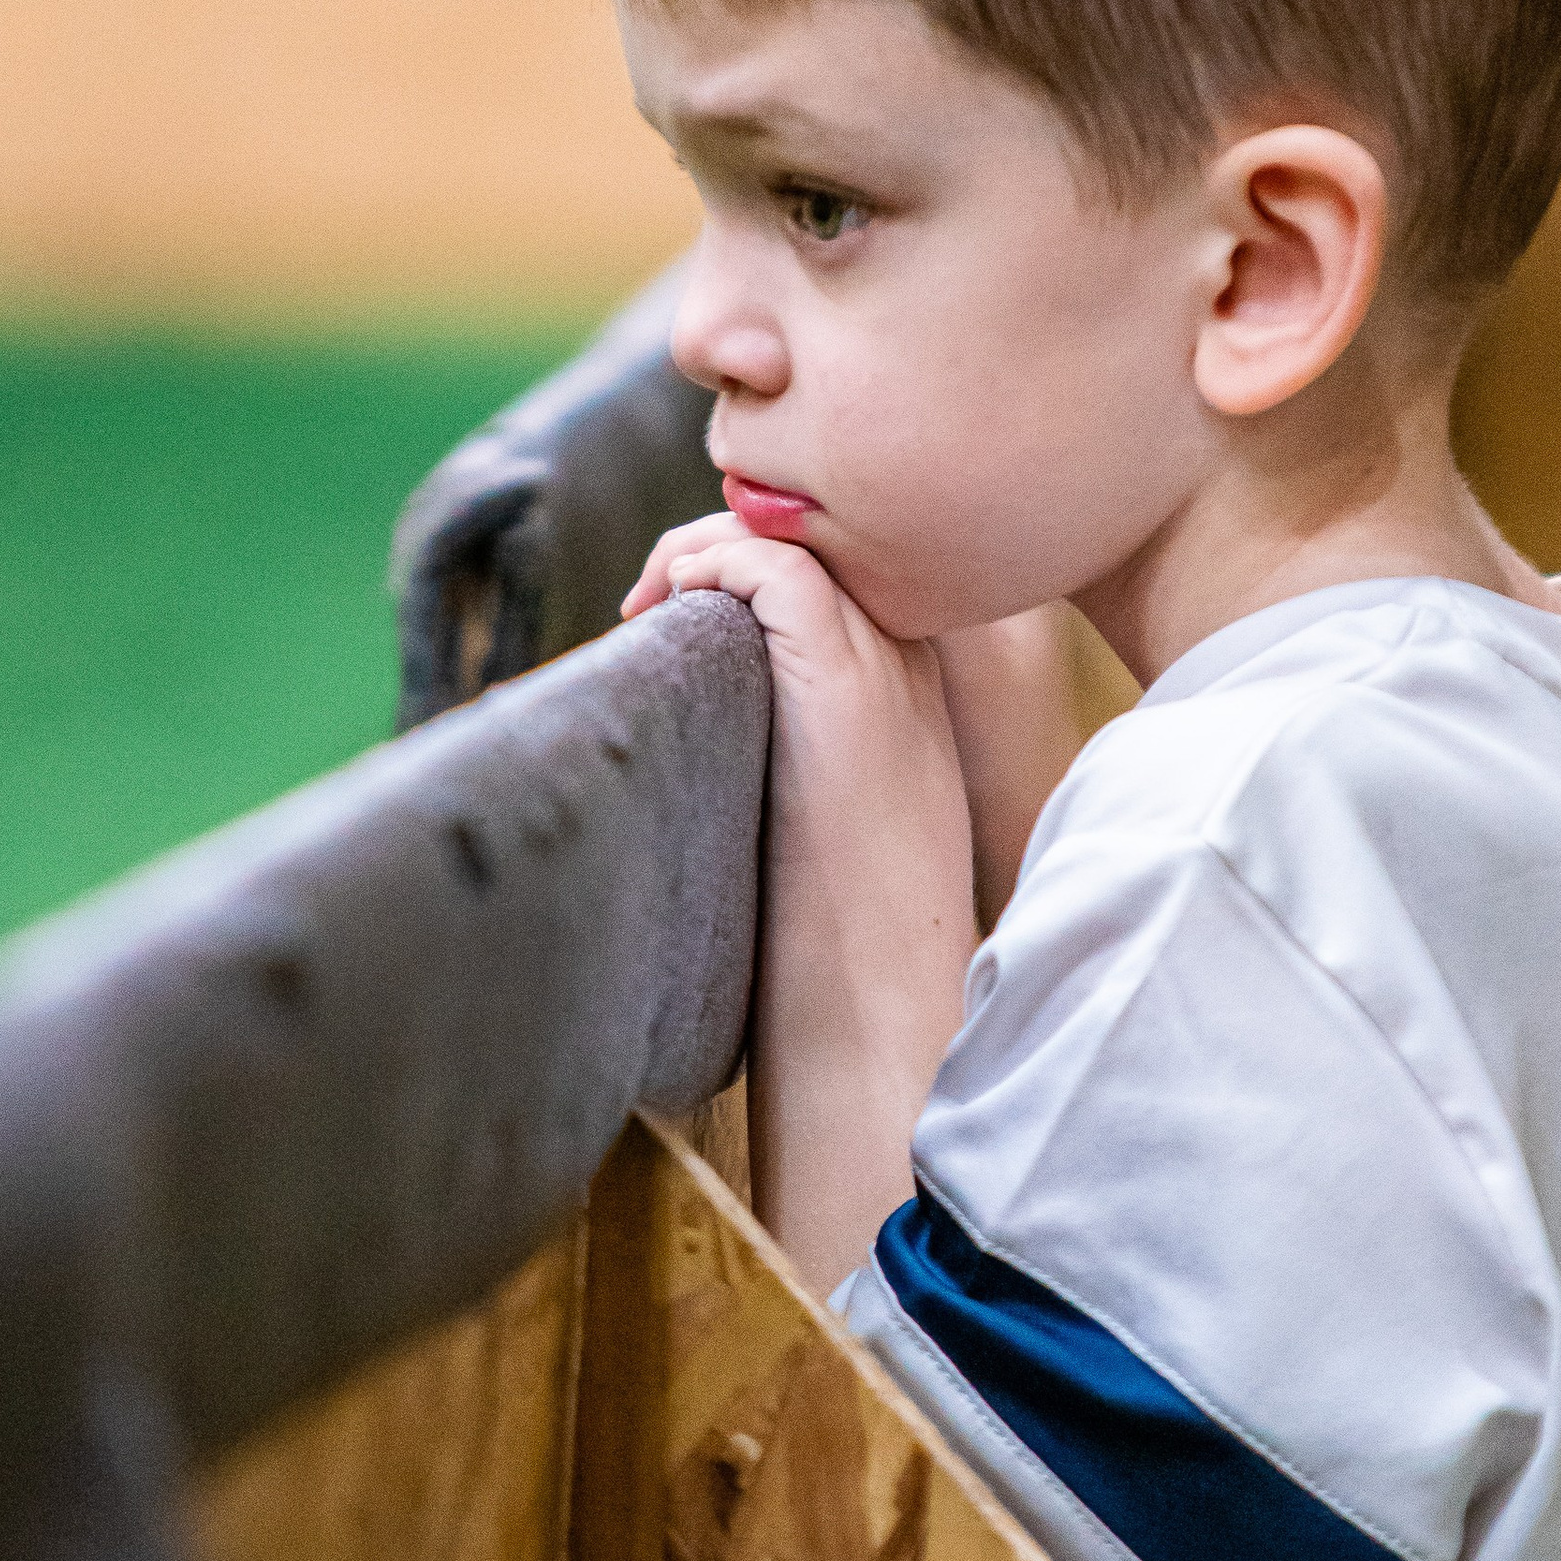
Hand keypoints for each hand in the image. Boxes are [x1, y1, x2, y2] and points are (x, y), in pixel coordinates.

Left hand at [623, 516, 974, 1293]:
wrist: (882, 1017)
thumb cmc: (845, 959)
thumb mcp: (832, 841)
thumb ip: (801, 778)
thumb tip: (719, 756)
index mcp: (915, 702)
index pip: (845, 580)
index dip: (756, 575)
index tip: (682, 616)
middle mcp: (912, 670)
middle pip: (819, 545)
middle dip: (725, 551)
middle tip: (650, 601)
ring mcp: (885, 672)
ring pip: (795, 543)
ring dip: (704, 551)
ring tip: (645, 601)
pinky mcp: (843, 685)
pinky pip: (776, 568)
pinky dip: (707, 563)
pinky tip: (658, 608)